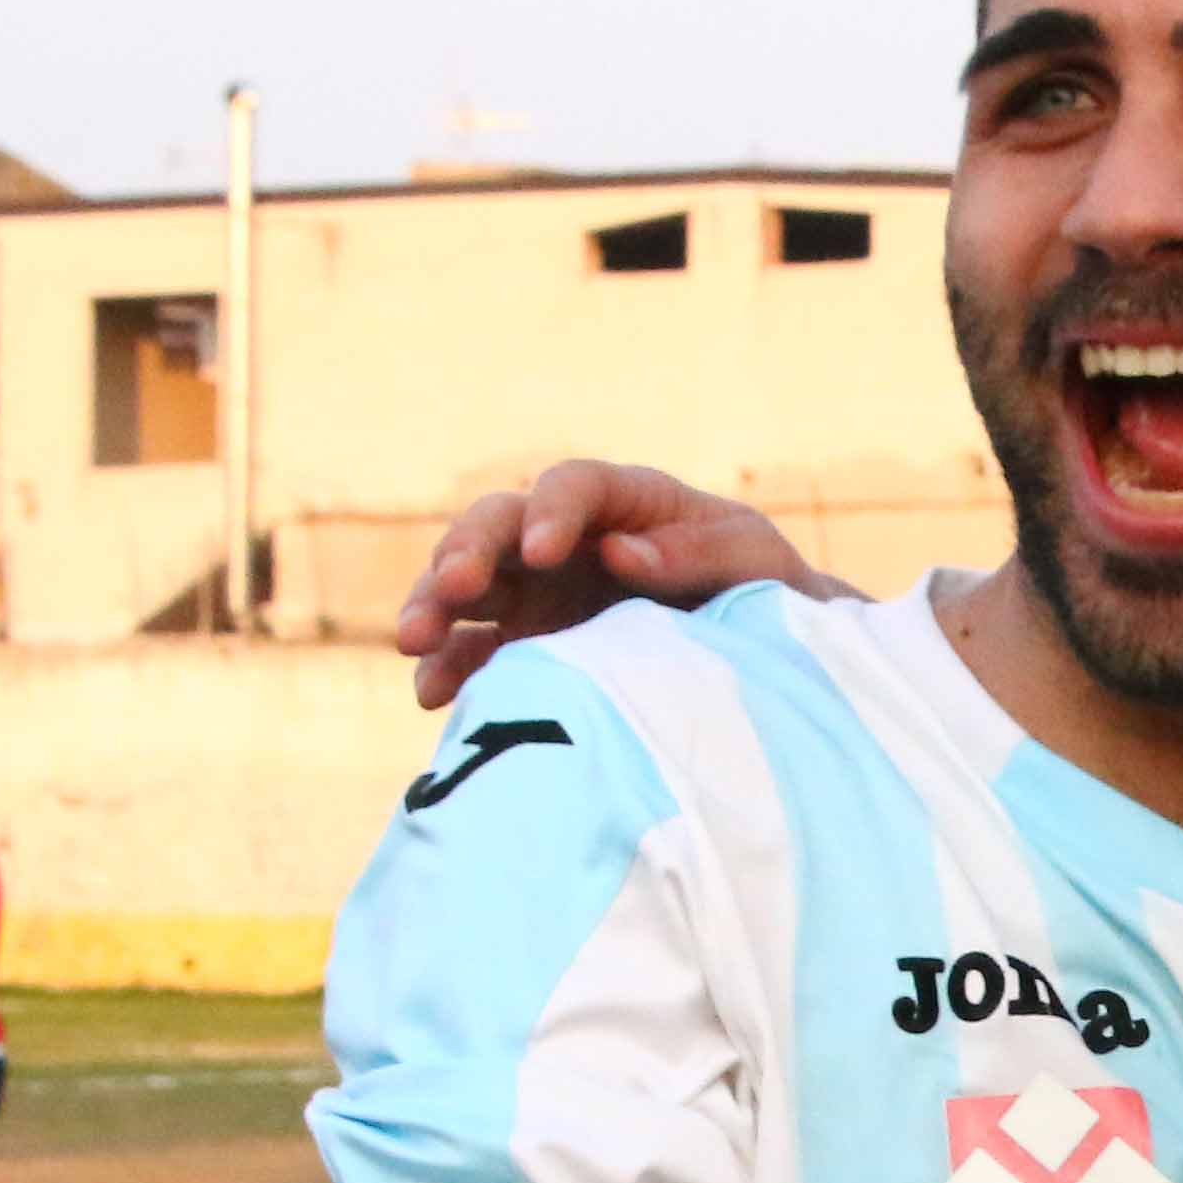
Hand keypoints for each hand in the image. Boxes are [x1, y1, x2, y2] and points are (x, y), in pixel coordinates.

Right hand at [395, 463, 837, 710]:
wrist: (766, 660)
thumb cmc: (765, 593)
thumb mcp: (754, 561)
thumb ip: (699, 552)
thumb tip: (617, 553)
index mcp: (625, 503)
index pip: (572, 487)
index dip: (551, 512)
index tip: (543, 552)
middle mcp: (567, 540)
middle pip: (496, 526)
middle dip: (466, 551)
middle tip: (453, 587)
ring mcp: (538, 594)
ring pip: (464, 584)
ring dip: (432, 606)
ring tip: (415, 642)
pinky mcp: (525, 648)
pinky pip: (471, 653)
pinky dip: (447, 669)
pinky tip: (432, 694)